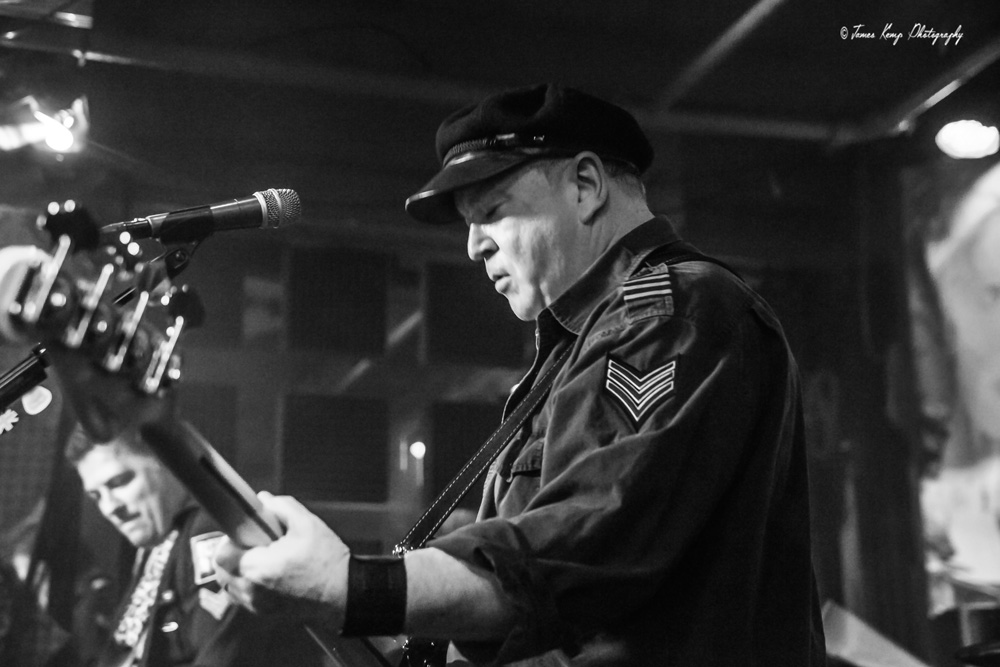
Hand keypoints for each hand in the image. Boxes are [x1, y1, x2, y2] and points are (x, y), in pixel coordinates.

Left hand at [213, 492, 350, 627]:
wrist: (343, 594)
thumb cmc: (327, 561)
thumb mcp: (308, 524)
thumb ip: (282, 507)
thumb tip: (263, 499)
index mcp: (259, 568)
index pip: (221, 554)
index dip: (230, 539)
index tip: (246, 533)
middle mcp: (252, 590)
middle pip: (221, 570)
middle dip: (232, 553)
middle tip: (253, 543)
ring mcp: (256, 604)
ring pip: (229, 584)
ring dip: (237, 569)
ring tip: (261, 558)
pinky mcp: (263, 612)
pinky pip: (241, 595)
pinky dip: (246, 582)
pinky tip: (267, 572)